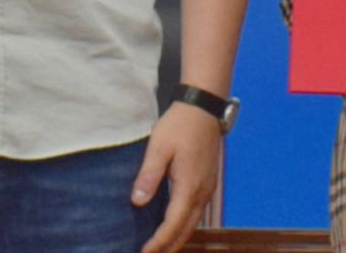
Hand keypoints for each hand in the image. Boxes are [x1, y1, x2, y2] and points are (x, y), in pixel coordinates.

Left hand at [132, 99, 219, 252]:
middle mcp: (202, 192)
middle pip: (186, 229)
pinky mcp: (207, 183)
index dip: (159, 241)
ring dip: (178, 238)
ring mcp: (207, 188)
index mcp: (189, 185)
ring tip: (161, 249)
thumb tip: (138, 202)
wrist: (203, 107)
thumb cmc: (179, 125)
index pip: (173, 223)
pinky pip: (196, 213)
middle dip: (170, 247)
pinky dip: (184, 226)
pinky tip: (174, 227)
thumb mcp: (159, 147)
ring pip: (193, 223)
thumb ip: (149, 175)